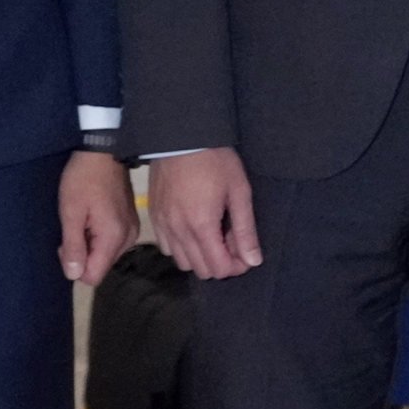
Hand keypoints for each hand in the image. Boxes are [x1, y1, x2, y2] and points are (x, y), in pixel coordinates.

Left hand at [58, 150, 138, 286]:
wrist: (104, 153)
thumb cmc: (83, 180)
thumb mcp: (71, 212)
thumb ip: (73, 246)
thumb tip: (73, 275)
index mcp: (113, 237)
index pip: (93, 275)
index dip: (75, 266)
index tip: (67, 243)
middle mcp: (128, 239)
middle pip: (100, 267)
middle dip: (82, 256)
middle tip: (73, 228)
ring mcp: (132, 231)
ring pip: (106, 256)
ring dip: (90, 246)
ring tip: (83, 221)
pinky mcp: (131, 224)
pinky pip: (113, 244)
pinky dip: (99, 238)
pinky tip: (93, 218)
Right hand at [149, 148, 264, 278]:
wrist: (181, 138)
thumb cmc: (216, 162)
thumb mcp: (239, 193)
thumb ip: (245, 230)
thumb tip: (253, 261)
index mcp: (201, 226)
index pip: (218, 268)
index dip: (237, 267)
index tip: (246, 254)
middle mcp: (178, 231)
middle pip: (201, 270)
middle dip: (221, 263)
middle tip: (233, 243)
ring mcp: (163, 226)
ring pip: (182, 262)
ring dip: (201, 257)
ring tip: (215, 236)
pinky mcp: (154, 218)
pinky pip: (167, 248)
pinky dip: (183, 248)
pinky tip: (195, 231)